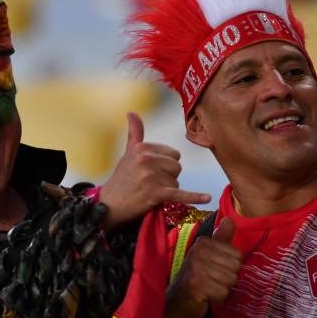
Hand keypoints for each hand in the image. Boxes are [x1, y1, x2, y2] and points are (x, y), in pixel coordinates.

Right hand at [100, 112, 210, 230]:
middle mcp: (146, 159)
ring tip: (149, 192)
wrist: (109, 205)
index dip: (165, 165)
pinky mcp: (156, 194)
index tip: (150, 172)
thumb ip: (135, 133)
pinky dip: (194, 197)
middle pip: (177, 167)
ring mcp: (151, 176)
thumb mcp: (128, 153)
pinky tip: (207, 198)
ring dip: (167, 190)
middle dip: (168, 177)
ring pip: (176, 182)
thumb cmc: (121, 178)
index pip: (173, 154)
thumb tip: (131, 112)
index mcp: (142, 147)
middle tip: (150, 183)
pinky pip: (181, 194)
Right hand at [165, 217, 240, 317]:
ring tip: (209, 288)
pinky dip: (218, 298)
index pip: (238, 254)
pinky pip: (223, 292)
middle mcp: (198, 251)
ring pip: (231, 280)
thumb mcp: (209, 254)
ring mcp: (196, 268)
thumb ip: (221, 238)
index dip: (231, 266)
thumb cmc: (196, 277)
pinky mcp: (197, 285)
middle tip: (213, 280)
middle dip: (228, 278)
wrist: (177, 302)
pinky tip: (206, 296)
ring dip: (223, 289)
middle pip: (236, 267)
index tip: (216, 269)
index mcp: (203, 242)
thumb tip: (230, 219)